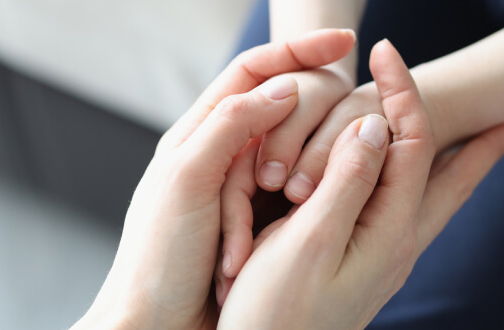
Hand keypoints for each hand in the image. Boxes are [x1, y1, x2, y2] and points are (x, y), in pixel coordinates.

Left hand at [71, 29, 355, 329]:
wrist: (156, 327)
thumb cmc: (160, 257)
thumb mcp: (189, 180)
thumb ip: (233, 127)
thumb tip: (284, 88)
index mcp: (198, 132)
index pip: (253, 70)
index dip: (299, 49)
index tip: (347, 43)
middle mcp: (220, 152)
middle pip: (279, 107)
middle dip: (309, 118)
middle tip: (323, 147)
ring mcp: (242, 187)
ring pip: (293, 153)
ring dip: (303, 172)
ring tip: (297, 199)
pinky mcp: (259, 221)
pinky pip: (293, 199)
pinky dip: (296, 212)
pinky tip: (299, 222)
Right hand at [217, 40, 503, 328]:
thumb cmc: (278, 313)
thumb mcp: (309, 242)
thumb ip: (346, 181)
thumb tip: (378, 126)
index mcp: (388, 231)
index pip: (411, 143)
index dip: (402, 93)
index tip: (385, 52)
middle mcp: (397, 243)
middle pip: (452, 182)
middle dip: (481, 148)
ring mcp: (383, 258)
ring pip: (433, 200)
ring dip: (458, 167)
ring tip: (484, 153)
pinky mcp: (363, 265)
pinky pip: (406, 214)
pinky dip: (422, 188)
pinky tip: (416, 190)